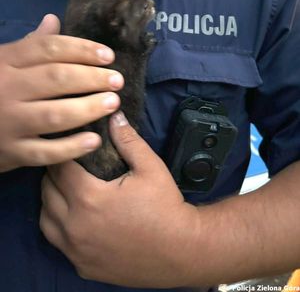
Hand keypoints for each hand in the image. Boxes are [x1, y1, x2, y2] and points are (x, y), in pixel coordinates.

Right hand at [0, 14, 123, 171]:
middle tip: (117, 81)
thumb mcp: (3, 61)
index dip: (82, 50)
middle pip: (56, 79)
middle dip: (92, 78)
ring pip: (54, 115)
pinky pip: (45, 152)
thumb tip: (53, 20)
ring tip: (113, 103)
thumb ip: (30, 44)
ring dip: (88, 109)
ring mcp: (9, 122)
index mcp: (6, 61)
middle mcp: (7, 89)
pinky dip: (71, 148)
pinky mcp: (11, 152)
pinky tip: (94, 141)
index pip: (48, 49)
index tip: (108, 56)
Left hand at [40, 112, 200, 287]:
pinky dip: (59, 227)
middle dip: (55, 174)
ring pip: (46, 218)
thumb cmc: (165, 207)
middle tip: (71, 166)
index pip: (59, 168)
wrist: (180, 250)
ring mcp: (76, 249)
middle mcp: (75, 225)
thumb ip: (128, 140)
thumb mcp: (150, 168)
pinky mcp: (82, 266)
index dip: (64, 154)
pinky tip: (76, 219)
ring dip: (52, 200)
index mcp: (89, 197)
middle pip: (47, 191)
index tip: (71, 147)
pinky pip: (57, 242)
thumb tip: (115, 115)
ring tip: (69, 190)